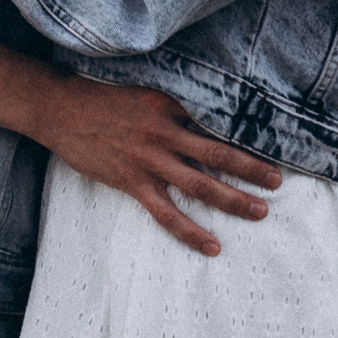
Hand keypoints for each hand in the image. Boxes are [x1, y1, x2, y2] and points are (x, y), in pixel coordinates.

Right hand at [28, 73, 285, 255]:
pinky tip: (212, 246)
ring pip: (200, 184)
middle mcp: (164, 132)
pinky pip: (167, 213)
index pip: (216, 122)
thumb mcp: (144, 91)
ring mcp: (148, 159)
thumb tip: (205, 120)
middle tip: (278, 181)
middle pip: (218, 154)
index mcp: (170, 104)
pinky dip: (191, 231)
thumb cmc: (101, 98)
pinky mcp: (132, 181)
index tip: (272, 144)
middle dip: (252, 169)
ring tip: (260, 211)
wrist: (59, 108)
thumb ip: (173, 106)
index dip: (246, 135)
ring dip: (233, 199)